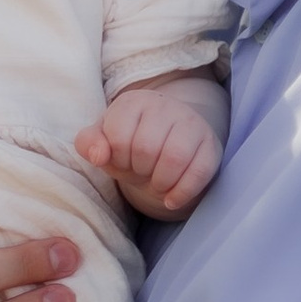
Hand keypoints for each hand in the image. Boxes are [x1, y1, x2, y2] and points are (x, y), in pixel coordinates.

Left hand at [78, 81, 224, 218]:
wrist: (168, 143)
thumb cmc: (130, 145)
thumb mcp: (103, 142)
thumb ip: (89, 144)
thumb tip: (99, 156)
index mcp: (133, 102)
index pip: (118, 137)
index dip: (117, 159)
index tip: (123, 160)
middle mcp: (164, 105)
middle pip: (146, 149)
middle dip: (139, 171)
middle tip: (141, 172)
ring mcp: (191, 123)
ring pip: (174, 159)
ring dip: (160, 183)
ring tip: (156, 184)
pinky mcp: (211, 144)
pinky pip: (199, 173)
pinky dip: (182, 193)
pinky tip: (171, 199)